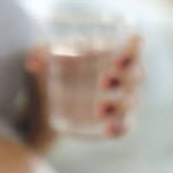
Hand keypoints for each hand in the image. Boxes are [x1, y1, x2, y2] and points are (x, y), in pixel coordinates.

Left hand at [25, 34, 145, 137]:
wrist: (44, 99)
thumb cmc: (52, 67)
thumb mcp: (42, 56)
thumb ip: (39, 53)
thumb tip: (34, 61)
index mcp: (111, 52)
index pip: (135, 45)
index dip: (134, 46)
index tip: (127, 44)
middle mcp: (121, 77)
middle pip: (138, 74)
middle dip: (126, 75)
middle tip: (104, 77)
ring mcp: (119, 101)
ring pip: (132, 102)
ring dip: (119, 104)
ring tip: (98, 108)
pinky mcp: (111, 122)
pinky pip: (124, 127)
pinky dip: (120, 128)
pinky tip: (109, 129)